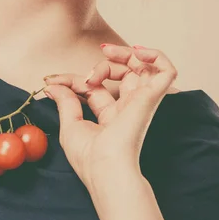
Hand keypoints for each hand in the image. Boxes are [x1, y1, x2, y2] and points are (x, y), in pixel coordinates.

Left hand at [43, 44, 177, 190]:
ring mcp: (141, 101)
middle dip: (105, 61)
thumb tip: (54, 86)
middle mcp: (128, 107)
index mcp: (110, 116)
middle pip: (122, 73)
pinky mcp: (151, 97)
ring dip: (126, 53)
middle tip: (86, 66)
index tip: (51, 81)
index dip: (72, 79)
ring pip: (144, 67)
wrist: (105, 167)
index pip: (94, 87)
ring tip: (109, 52)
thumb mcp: (70, 125)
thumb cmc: (90, 157)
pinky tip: (138, 53)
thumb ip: (65, 102)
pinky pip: (166, 71)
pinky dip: (157, 56)